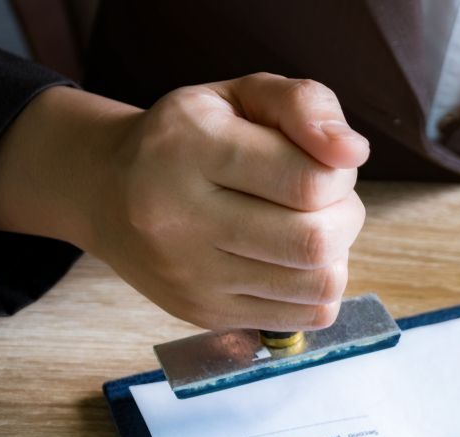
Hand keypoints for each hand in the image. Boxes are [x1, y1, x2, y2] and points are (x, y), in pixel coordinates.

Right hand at [0, 74, 368, 330]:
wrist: (106, 192)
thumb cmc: (192, 137)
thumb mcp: (243, 96)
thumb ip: (306, 105)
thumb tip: (353, 152)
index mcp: (191, 147)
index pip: (308, 181)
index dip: (340, 174)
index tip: (325, 165)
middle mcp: (181, 217)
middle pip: (315, 240)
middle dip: (345, 217)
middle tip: (325, 201)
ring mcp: (191, 276)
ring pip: (318, 284)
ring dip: (336, 256)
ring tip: (309, 229)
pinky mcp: (205, 313)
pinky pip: (305, 317)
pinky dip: (318, 288)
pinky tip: (292, 262)